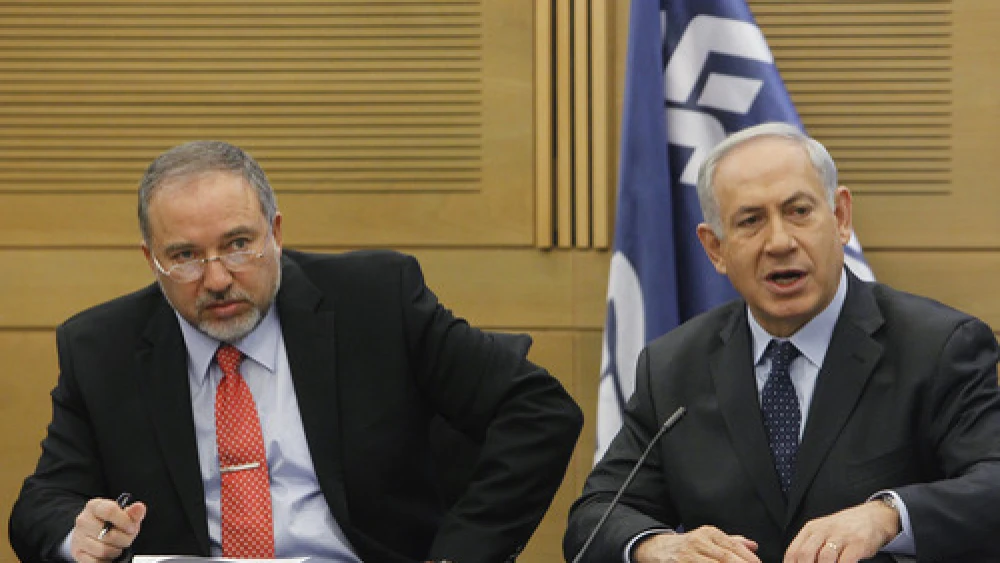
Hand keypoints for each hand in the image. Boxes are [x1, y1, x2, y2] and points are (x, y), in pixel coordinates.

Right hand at [69, 497, 146, 562]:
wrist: (92, 533)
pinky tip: (108, 555)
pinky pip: (95, 562)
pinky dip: (106, 561)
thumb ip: (133, 513)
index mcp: (95, 506)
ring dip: (115, 551)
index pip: (110, 511)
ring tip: (117, 546)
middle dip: (123, 540)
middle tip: (126, 539)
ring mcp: (78, 537)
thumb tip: (139, 507)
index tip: (132, 528)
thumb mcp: (124, 515)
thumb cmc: (111, 523)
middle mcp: (83, 520)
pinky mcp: (77, 553)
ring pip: (103, 550)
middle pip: (108, 535)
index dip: (124, 521)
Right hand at [633, 526, 760, 562]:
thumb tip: (754, 546)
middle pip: (725, 557)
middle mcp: (698, 541)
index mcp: (708, 533)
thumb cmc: (688, 545)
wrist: (658, 549)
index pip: (733, 546)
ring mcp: (689, 555)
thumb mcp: (708, 538)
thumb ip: (732, 542)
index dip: (748, 558)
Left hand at [784, 500, 899, 562]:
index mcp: (811, 529)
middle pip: (806, 554)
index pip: (793, 551)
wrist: (872, 517)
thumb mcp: (822, 532)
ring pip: (825, 558)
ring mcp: (841, 537)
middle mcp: (823, 531)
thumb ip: (809, 547)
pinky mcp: (858, 544)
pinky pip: (846, 561)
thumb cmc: (843, 529)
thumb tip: (796, 562)